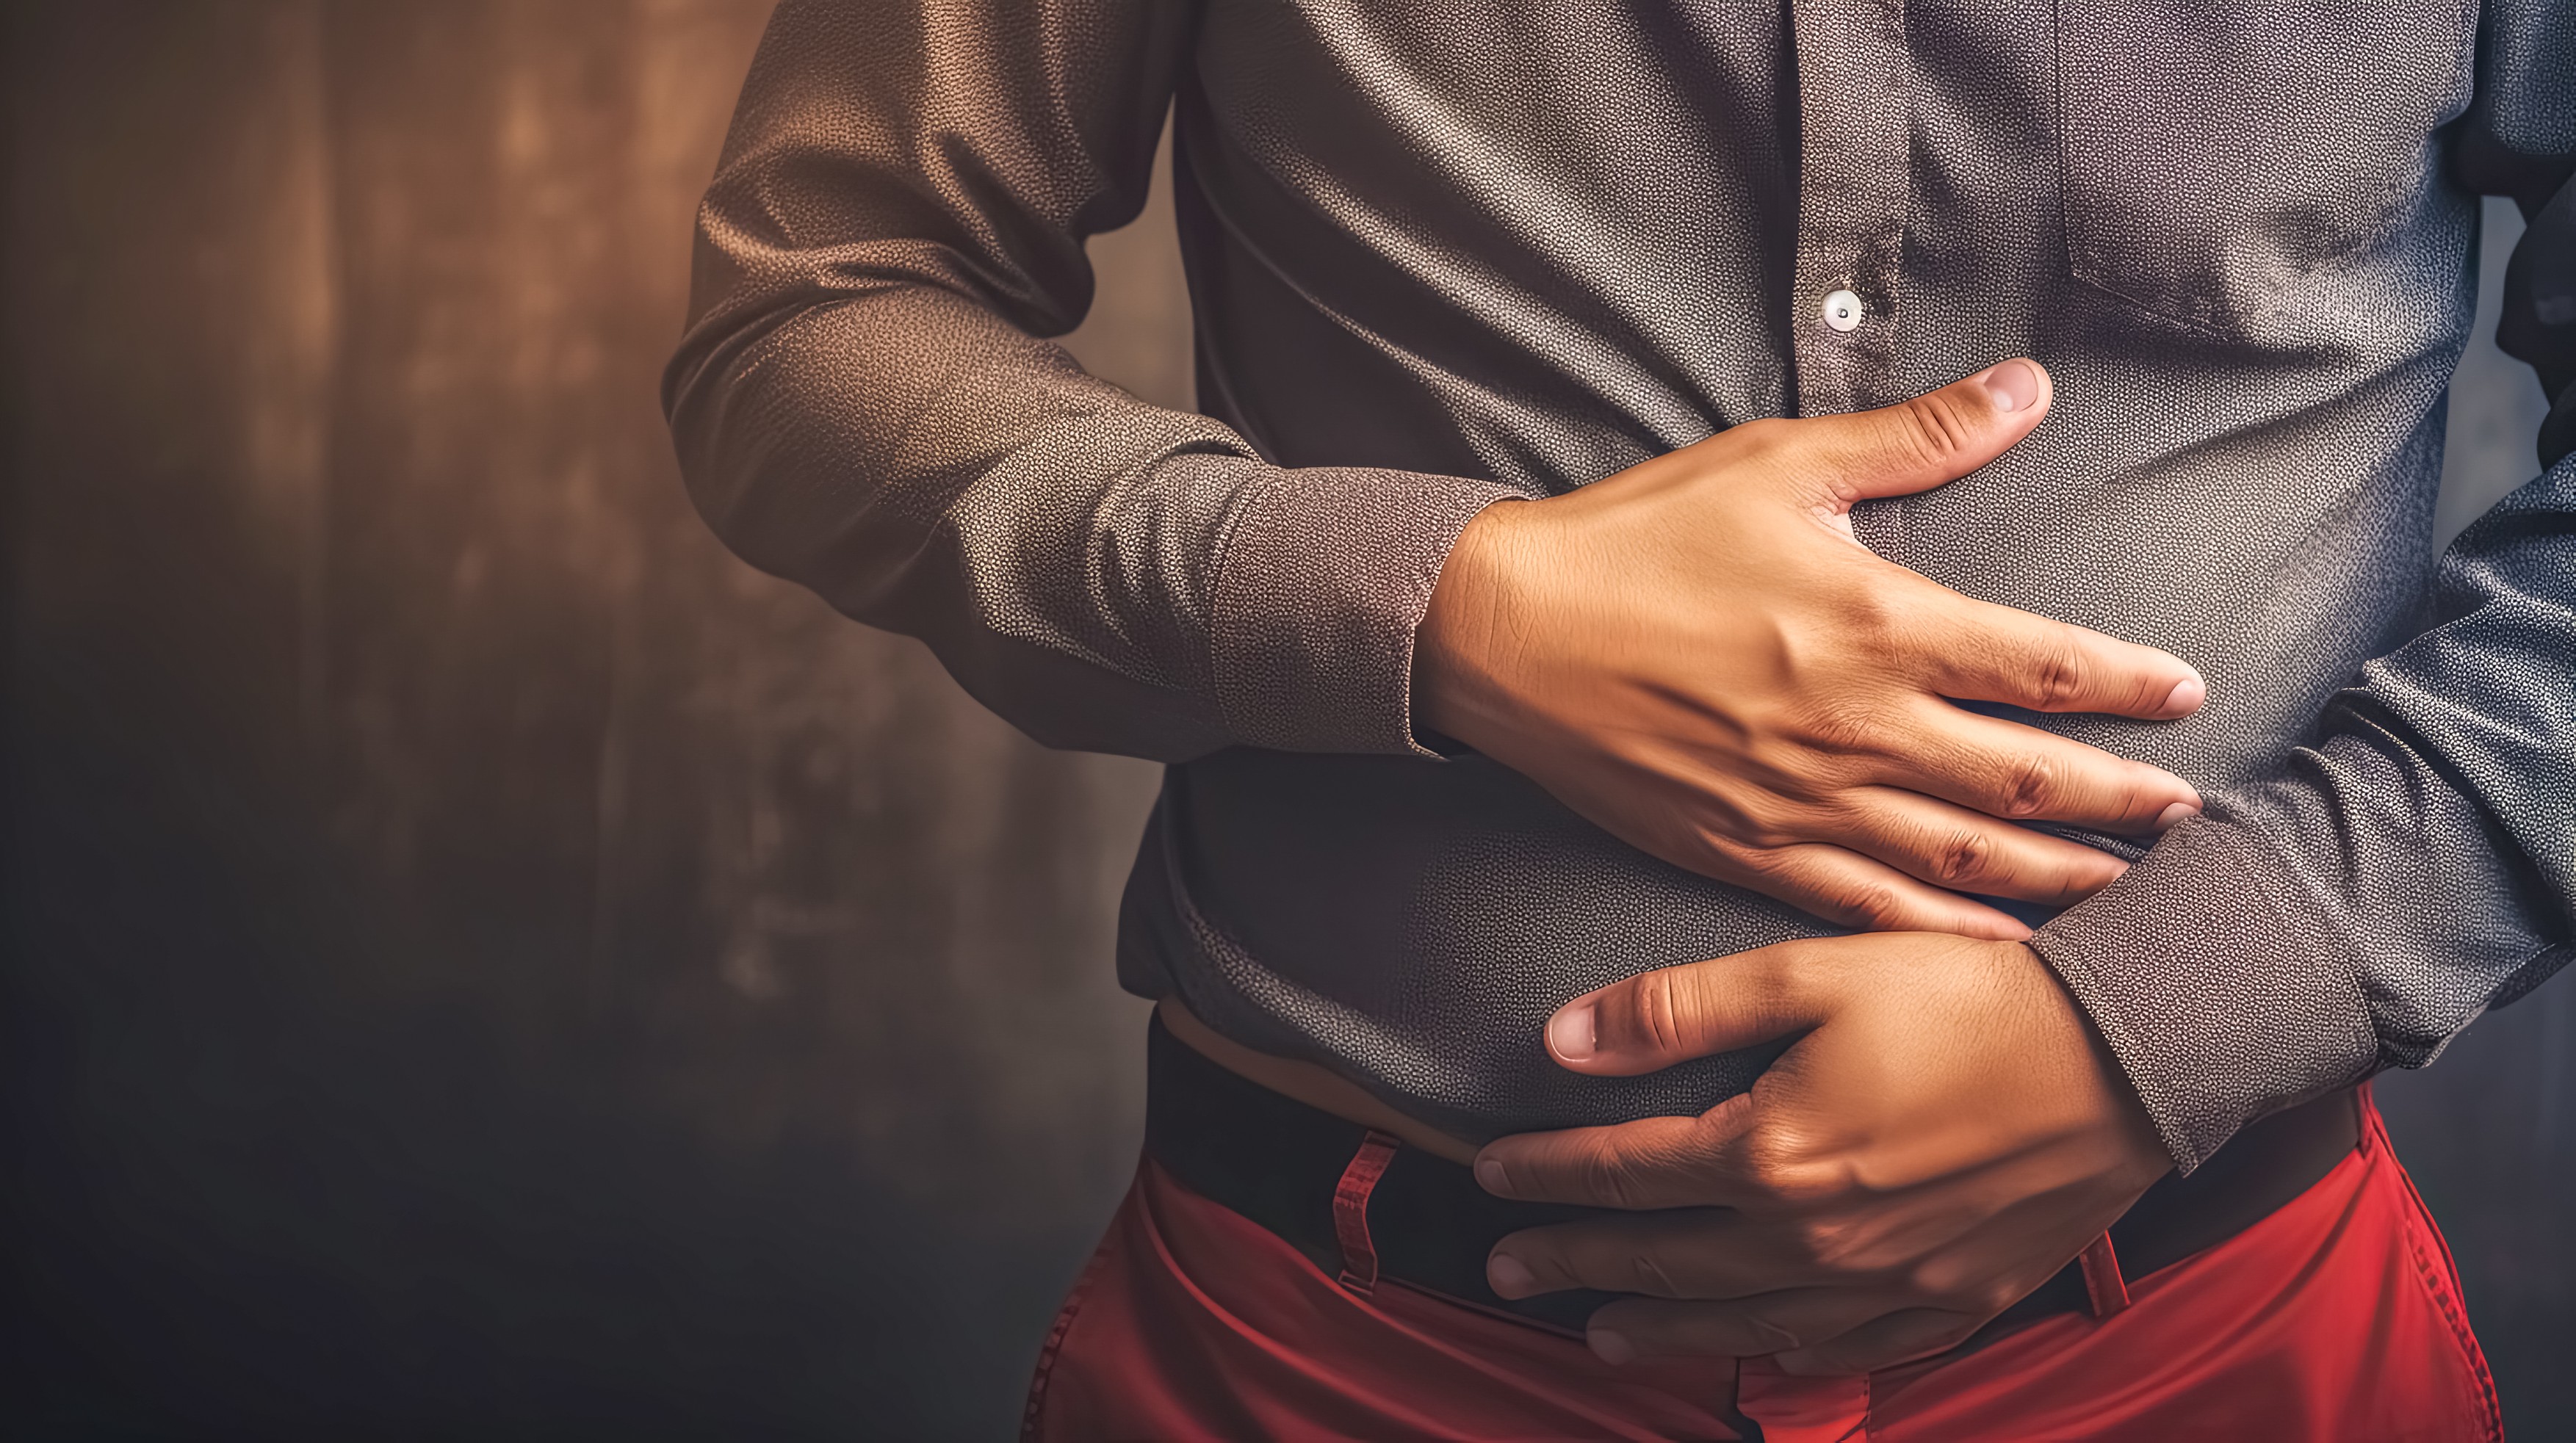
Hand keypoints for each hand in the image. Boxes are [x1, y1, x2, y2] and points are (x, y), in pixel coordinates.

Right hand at [1414, 360, 2204, 937]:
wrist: (1504, 635)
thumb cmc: (1636, 539)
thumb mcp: (1777, 464)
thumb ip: (1915, 438)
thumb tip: (2028, 388)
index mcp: (1876, 623)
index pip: (2044, 666)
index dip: (2129, 685)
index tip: (2186, 693)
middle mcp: (1857, 726)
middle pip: (2028, 779)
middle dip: (2123, 801)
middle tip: (2189, 815)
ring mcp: (1804, 803)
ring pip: (1965, 858)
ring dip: (2060, 876)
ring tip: (2130, 889)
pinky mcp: (1749, 853)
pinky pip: (1872, 908)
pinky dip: (1948, 932)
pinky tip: (2001, 945)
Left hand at [1471, 932, 2170, 1372]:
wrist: (2129, 1056)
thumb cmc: (1971, 998)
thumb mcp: (1812, 971)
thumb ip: (1678, 1012)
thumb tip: (1562, 1040)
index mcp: (1768, 1153)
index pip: (1619, 1173)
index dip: (1545, 1175)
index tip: (1490, 1174)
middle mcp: (1812, 1239)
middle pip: (1659, 1260)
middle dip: (1573, 1262)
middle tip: (1508, 1267)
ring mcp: (1881, 1286)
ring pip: (1736, 1322)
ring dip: (1655, 1326)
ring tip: (1598, 1330)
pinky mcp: (1946, 1301)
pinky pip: (1840, 1352)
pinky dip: (1777, 1353)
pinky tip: (1751, 1349)